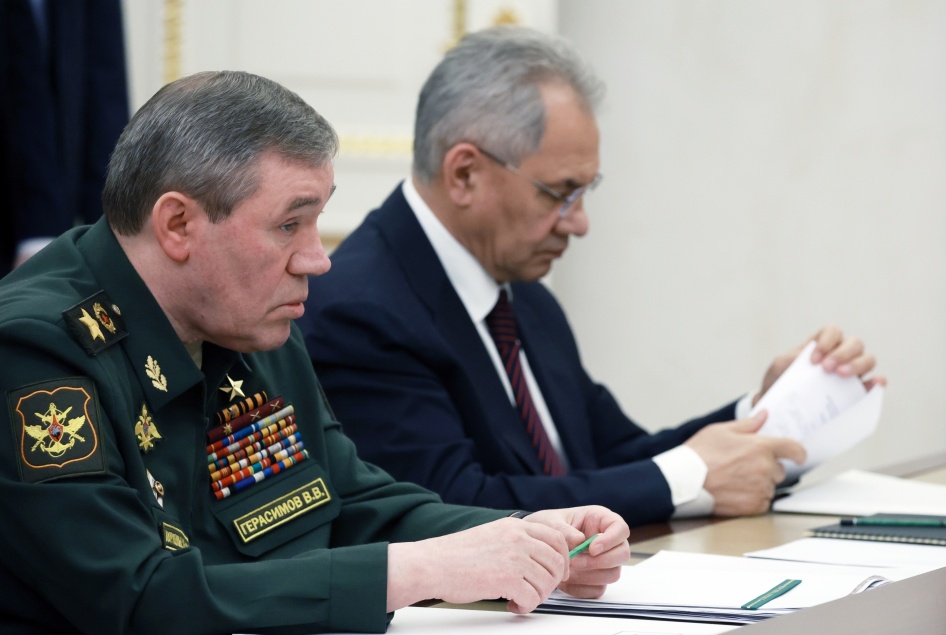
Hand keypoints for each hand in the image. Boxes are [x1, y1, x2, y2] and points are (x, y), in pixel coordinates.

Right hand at [386, 517, 568, 613]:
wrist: (432, 564)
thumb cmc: (457, 554)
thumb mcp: (492, 534)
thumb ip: (516, 540)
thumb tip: (538, 557)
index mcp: (515, 526)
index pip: (557, 538)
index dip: (562, 558)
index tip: (558, 572)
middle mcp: (518, 538)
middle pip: (557, 561)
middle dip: (552, 581)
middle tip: (540, 591)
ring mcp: (514, 557)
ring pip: (547, 582)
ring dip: (538, 596)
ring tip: (521, 599)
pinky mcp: (507, 578)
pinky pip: (533, 598)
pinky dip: (526, 606)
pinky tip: (513, 605)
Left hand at [524, 506, 629, 598]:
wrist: (533, 545)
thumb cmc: (546, 526)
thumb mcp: (550, 522)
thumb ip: (564, 531)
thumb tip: (580, 541)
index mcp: (600, 520)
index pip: (620, 528)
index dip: (611, 540)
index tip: (591, 548)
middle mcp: (607, 541)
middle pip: (622, 554)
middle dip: (599, 561)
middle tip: (574, 561)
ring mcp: (604, 562)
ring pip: (612, 574)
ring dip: (588, 576)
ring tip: (566, 570)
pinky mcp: (596, 580)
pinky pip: (598, 590)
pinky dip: (581, 588)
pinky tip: (564, 581)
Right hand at [685, 411, 806, 516]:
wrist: (684, 480)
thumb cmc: (699, 454)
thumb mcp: (720, 431)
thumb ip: (747, 424)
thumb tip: (764, 416)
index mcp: (760, 447)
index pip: (792, 449)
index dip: (798, 452)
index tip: (798, 456)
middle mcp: (764, 468)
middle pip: (779, 470)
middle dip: (767, 467)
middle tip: (744, 466)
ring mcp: (759, 489)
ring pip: (770, 487)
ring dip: (759, 484)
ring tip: (736, 480)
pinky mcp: (752, 506)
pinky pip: (763, 502)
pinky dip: (753, 498)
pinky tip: (736, 492)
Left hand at [755, 325, 886, 406]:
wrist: (779, 405)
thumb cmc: (779, 381)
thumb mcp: (779, 367)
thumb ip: (791, 359)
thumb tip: (811, 363)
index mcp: (821, 344)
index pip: (833, 332)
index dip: (827, 341)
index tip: (814, 359)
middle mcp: (840, 354)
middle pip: (855, 343)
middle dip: (842, 353)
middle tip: (827, 368)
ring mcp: (851, 372)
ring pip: (868, 359)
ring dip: (858, 365)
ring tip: (841, 375)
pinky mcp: (856, 391)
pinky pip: (875, 383)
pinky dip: (877, 382)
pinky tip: (874, 384)